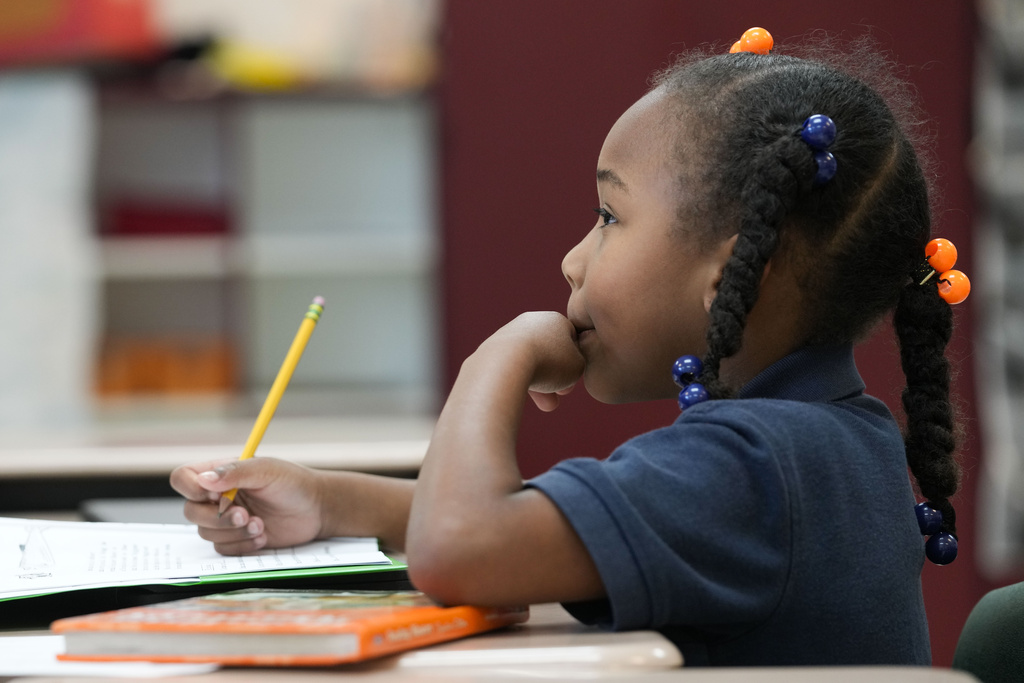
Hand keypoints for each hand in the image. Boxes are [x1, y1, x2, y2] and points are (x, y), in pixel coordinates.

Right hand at [170, 457, 324, 554]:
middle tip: (244, 515)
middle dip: (217, 518)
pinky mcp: (236, 539)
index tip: (213, 494)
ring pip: (206, 533)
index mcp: (220, 474)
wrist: (316, 509)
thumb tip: (204, 479)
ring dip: (233, 532)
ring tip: (261, 525)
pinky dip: (242, 545)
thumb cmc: (293, 483)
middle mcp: (217, 496)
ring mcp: (225, 519)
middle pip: (190, 511)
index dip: (190, 488)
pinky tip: (263, 536)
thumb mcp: (266, 471)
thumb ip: (235, 472)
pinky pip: (222, 549)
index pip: (183, 478)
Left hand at [479, 312, 584, 411]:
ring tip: (545, 405)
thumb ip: (578, 365)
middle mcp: (531, 321)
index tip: (572, 381)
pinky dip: (520, 380)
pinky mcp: (492, 347)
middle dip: (556, 376)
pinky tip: (523, 394)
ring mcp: (509, 333)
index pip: (571, 340)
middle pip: (549, 352)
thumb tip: (567, 367)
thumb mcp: (577, 367)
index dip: (574, 363)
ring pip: (530, 361)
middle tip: (561, 396)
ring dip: (540, 383)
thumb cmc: (548, 363)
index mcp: (555, 319)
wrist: (506, 363)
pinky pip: (512, 366)